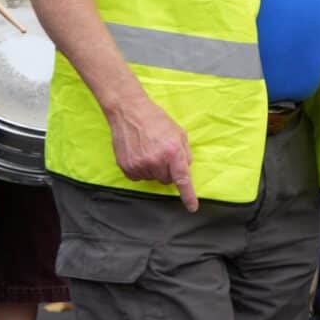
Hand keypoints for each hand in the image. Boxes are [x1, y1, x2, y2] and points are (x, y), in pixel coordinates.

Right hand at [108, 93, 197, 211]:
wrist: (129, 112)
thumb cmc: (157, 120)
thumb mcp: (179, 133)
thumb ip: (185, 153)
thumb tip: (186, 170)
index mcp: (173, 152)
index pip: (183, 179)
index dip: (188, 196)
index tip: (192, 208)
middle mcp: (156, 161)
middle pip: (167, 180)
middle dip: (168, 171)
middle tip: (162, 153)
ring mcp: (140, 165)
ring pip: (153, 179)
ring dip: (153, 169)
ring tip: (149, 150)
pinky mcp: (127, 167)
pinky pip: (139, 177)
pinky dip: (141, 169)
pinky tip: (139, 154)